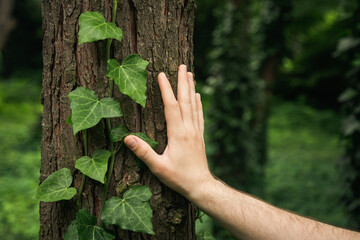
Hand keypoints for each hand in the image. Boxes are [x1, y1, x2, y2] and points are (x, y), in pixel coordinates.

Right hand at [124, 65, 213, 198]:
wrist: (201, 186)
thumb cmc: (178, 177)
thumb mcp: (158, 167)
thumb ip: (143, 152)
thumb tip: (127, 138)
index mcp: (178, 133)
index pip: (171, 106)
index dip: (166, 89)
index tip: (161, 74)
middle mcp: (188, 129)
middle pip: (185, 100)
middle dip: (183, 82)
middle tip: (183, 65)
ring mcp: (196, 131)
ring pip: (194, 105)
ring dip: (192, 88)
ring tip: (191, 74)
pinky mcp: (200, 136)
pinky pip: (199, 115)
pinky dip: (199, 103)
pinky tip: (198, 96)